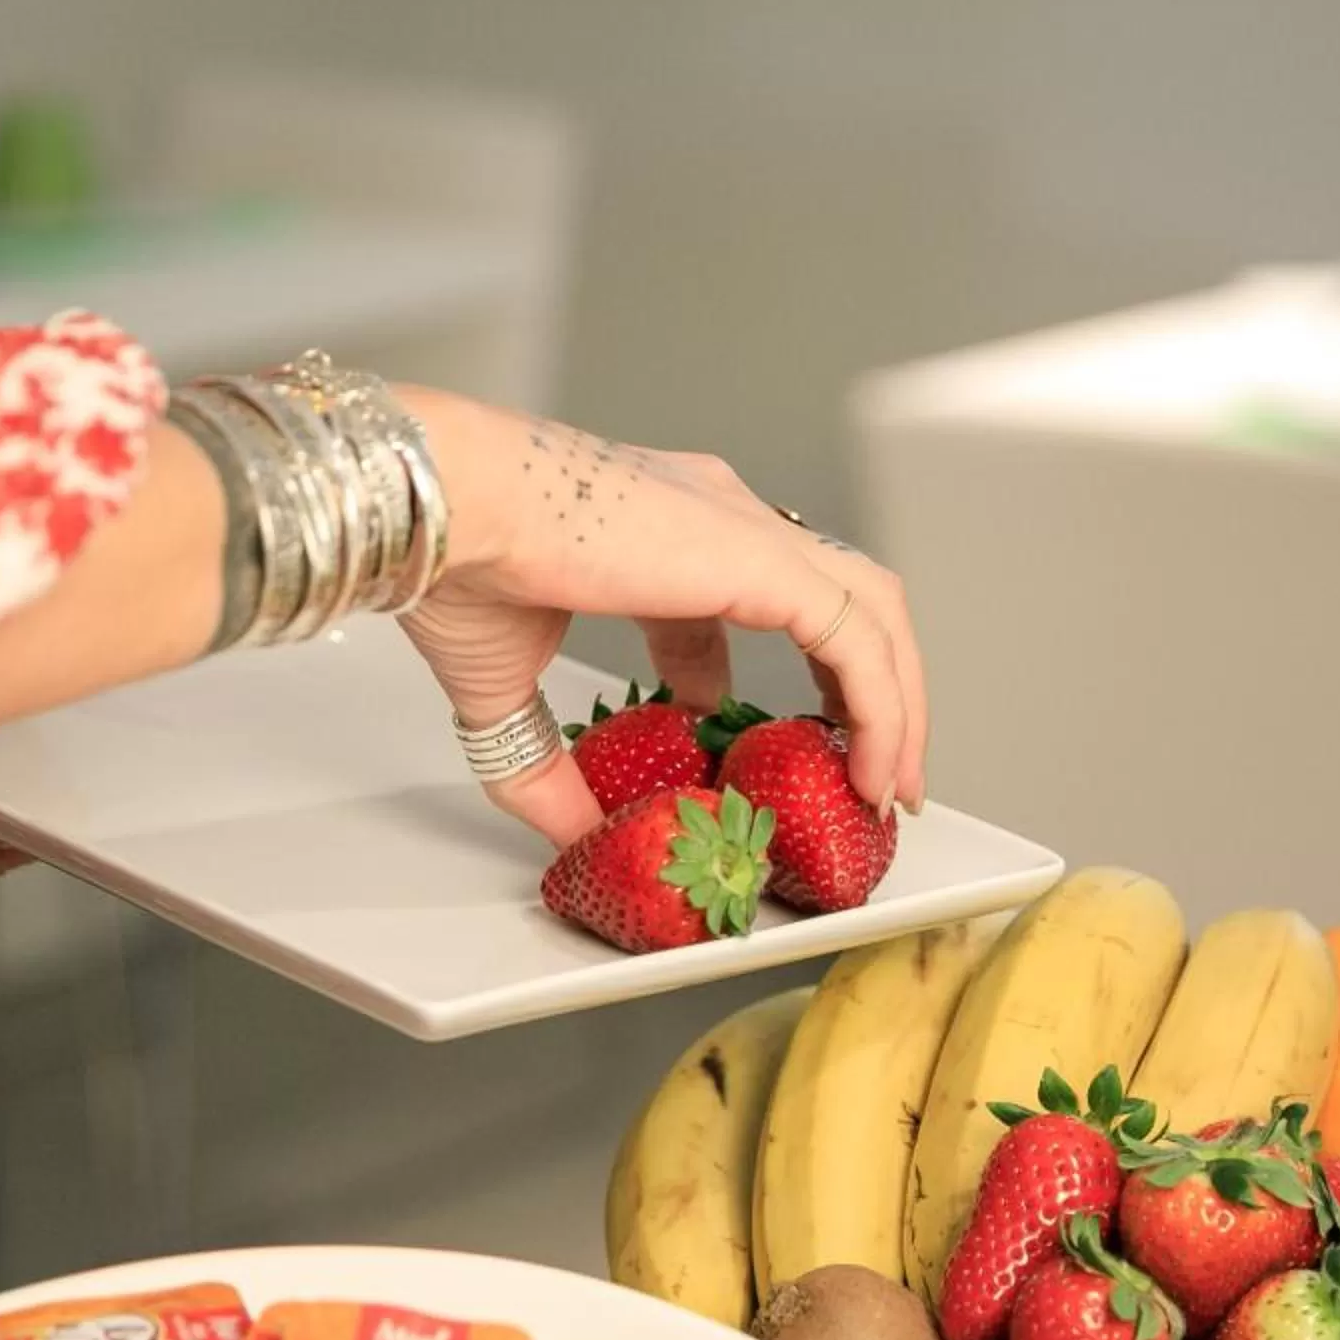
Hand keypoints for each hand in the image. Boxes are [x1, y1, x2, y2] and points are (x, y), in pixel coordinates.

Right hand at [393, 392, 926, 846]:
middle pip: (843, 602)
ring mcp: (748, 530)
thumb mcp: (503, 692)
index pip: (767, 601)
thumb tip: (572, 833)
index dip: (792, 682)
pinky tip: (869, 767)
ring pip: (872, 613)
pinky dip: (881, 706)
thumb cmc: (457, 562)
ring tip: (887, 784)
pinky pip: (858, 640)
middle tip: (868, 774)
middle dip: (870, 694)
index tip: (794, 751)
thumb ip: (544, 766)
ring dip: (894, 703)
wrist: (446, 506)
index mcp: (669, 531)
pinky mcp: (762, 559)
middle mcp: (722, 516)